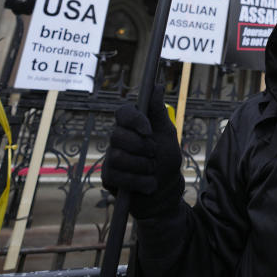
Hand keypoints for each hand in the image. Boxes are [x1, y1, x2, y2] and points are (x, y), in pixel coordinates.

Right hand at [102, 85, 183, 218]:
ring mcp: (111, 158)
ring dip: (142, 166)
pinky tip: (148, 184)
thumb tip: (158, 86)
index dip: (133, 120)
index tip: (148, 130)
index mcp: (132, 125)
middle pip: (117, 135)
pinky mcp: (108, 177)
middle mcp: (118, 139)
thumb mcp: (167, 134)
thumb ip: (159, 112)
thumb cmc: (166, 159)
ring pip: (117, 157)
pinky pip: (117, 176)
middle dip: (141, 148)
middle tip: (154, 155)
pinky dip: (138, 181)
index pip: (122, 112)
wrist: (165, 190)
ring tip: (152, 170)